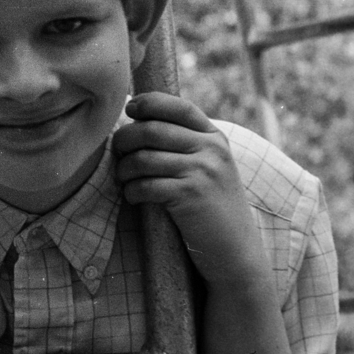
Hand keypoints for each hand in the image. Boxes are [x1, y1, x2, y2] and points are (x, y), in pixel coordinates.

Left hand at [112, 92, 264, 289]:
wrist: (235, 250)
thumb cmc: (211, 207)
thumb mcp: (209, 167)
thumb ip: (186, 144)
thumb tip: (139, 122)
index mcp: (214, 137)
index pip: (178, 106)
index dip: (148, 103)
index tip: (129, 110)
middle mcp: (211, 149)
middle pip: (151, 130)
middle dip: (124, 140)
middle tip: (118, 155)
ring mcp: (202, 171)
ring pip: (143, 158)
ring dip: (124, 170)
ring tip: (123, 180)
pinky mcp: (190, 195)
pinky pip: (145, 185)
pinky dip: (131, 191)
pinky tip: (133, 197)